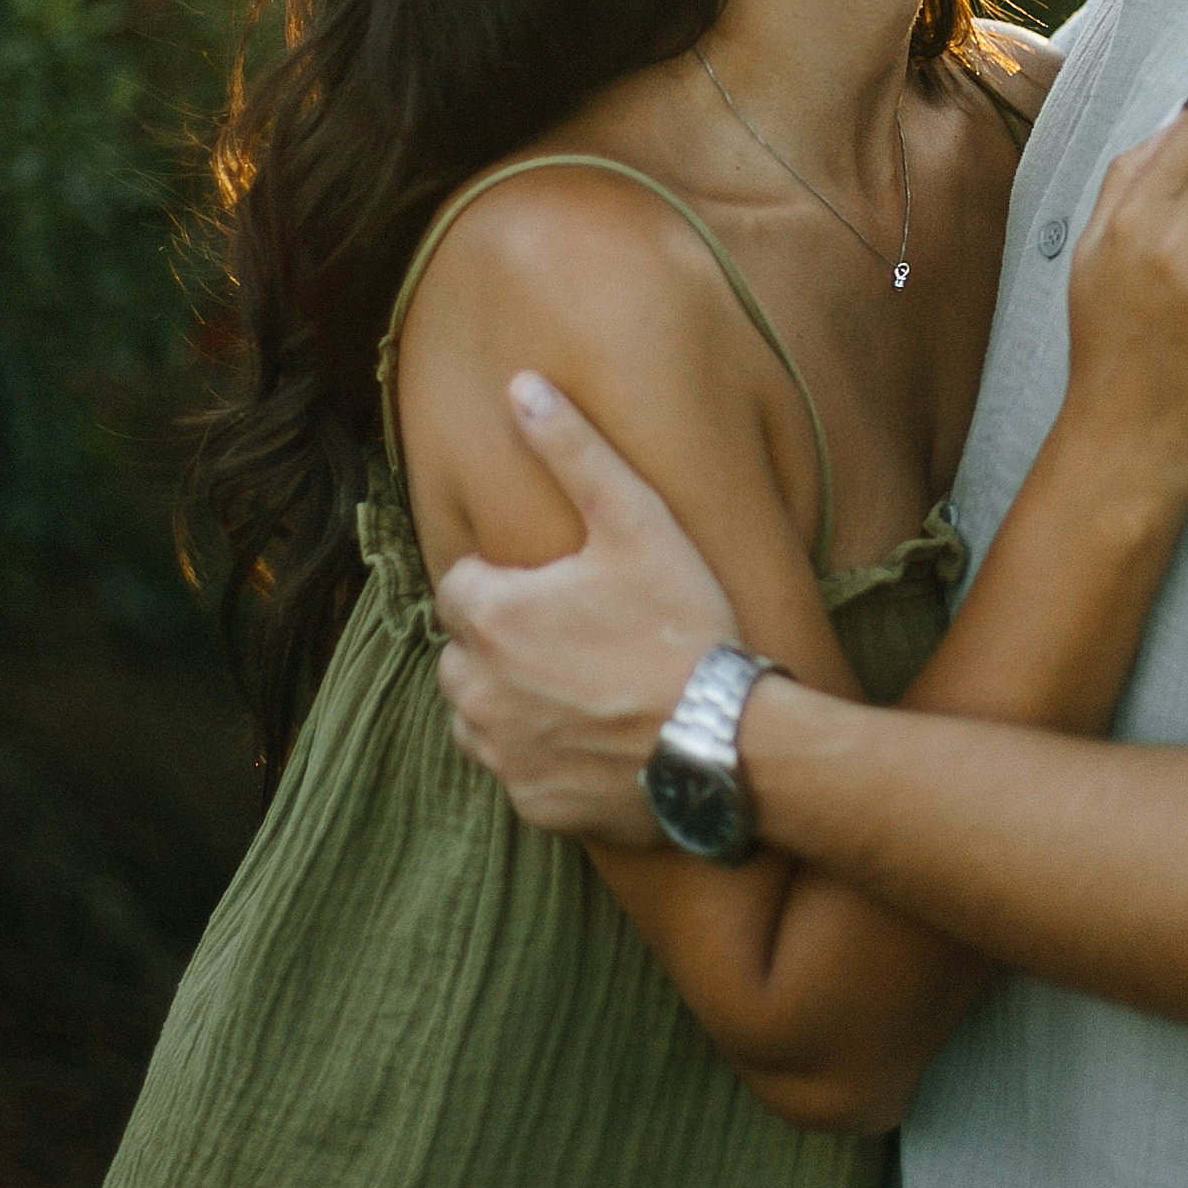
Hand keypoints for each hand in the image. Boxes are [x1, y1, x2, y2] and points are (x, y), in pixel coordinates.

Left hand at [434, 374, 738, 841]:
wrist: (727, 739)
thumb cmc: (683, 625)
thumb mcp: (636, 521)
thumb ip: (572, 449)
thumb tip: (522, 384)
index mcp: (491, 615)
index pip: (461, 586)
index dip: (510, 583)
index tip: (560, 590)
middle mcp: (476, 689)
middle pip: (462, 652)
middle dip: (502, 641)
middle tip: (576, 638)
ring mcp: (501, 752)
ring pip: (476, 715)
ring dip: (509, 699)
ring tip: (580, 687)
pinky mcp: (530, 803)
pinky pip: (513, 771)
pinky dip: (540, 756)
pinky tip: (593, 738)